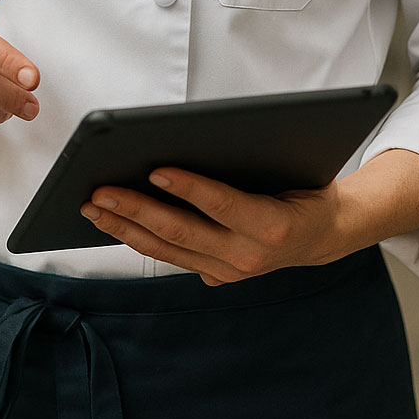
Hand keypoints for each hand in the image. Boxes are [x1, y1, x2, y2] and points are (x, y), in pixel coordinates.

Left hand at [81, 169, 346, 285]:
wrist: (325, 234)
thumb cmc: (304, 186)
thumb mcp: (291, 166)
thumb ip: (252, 161)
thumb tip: (198, 141)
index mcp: (272, 225)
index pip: (223, 204)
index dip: (189, 187)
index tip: (154, 169)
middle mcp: (248, 256)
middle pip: (182, 231)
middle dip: (136, 210)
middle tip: (101, 191)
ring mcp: (230, 271)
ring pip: (167, 250)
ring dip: (125, 228)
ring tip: (93, 207)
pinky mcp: (216, 276)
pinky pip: (170, 256)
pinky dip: (138, 238)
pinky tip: (112, 222)